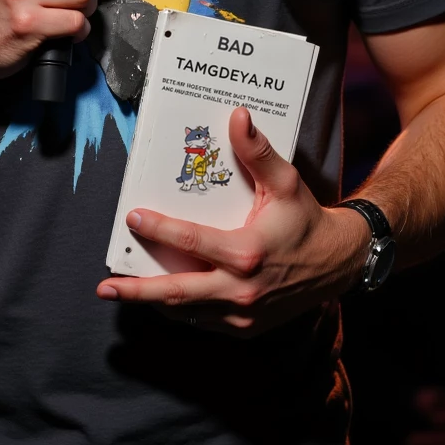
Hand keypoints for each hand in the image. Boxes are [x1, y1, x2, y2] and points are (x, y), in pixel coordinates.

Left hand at [96, 107, 367, 335]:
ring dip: (154, 300)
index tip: (133, 218)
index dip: (158, 230)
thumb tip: (238, 116)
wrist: (338, 263)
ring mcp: (242, 314)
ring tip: (123, 290)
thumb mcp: (285, 182)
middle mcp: (242, 289)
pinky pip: (204, 321)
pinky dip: (182, 309)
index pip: (190, 242)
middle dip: (137, 290)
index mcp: (247, 253)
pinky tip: (163, 296)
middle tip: (105, 287)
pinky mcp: (246, 327)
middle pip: (176, 292)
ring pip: (186, 311)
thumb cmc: (306, 219)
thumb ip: (258, 151)